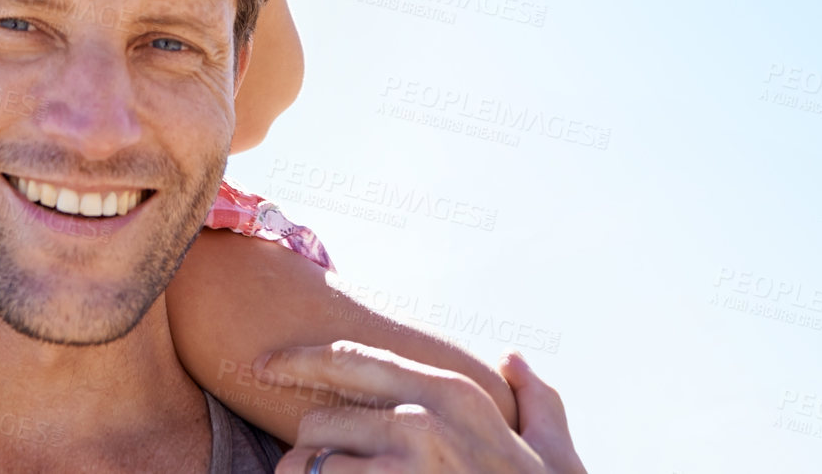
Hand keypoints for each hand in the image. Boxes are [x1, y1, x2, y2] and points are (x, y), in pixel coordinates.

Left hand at [258, 343, 587, 473]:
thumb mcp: (557, 457)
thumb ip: (539, 403)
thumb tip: (514, 360)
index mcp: (453, 395)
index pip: (350, 359)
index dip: (298, 360)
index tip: (263, 366)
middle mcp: (422, 423)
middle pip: (317, 422)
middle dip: (310, 449)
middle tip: (318, 470)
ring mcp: (403, 470)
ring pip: (309, 465)